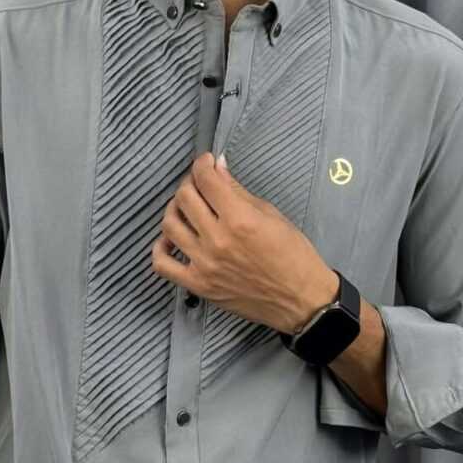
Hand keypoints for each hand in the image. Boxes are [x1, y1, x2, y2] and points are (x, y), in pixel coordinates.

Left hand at [151, 151, 336, 333]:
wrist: (301, 300)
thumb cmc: (293, 256)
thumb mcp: (271, 215)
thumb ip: (238, 191)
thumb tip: (218, 168)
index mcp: (240, 219)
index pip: (206, 180)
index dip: (202, 164)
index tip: (205, 163)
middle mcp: (218, 240)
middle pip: (184, 198)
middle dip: (190, 182)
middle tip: (199, 183)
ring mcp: (204, 264)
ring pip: (170, 225)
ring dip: (175, 209)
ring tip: (187, 208)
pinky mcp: (198, 285)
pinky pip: (163, 264)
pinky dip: (161, 247)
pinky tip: (172, 239)